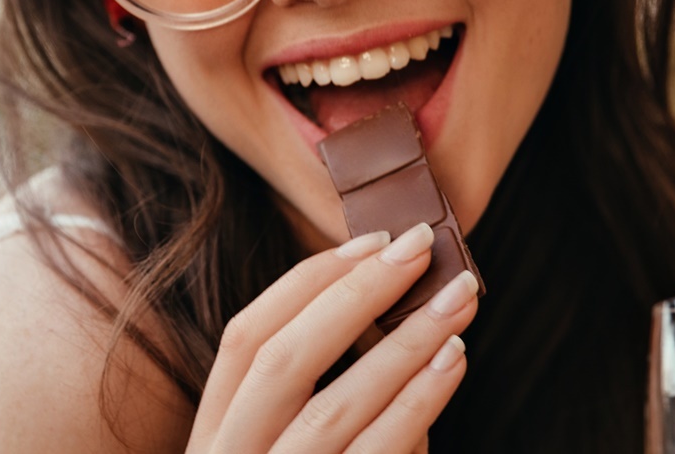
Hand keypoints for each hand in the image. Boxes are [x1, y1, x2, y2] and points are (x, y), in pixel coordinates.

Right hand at [186, 223, 478, 452]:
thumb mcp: (285, 443)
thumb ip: (314, 391)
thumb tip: (387, 303)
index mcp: (216, 434)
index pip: (245, 338)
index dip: (307, 282)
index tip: (372, 241)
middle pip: (282, 361)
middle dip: (356, 294)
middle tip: (422, 245)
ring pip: (333, 409)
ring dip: (405, 345)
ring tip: (458, 299)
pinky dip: (418, 402)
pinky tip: (452, 361)